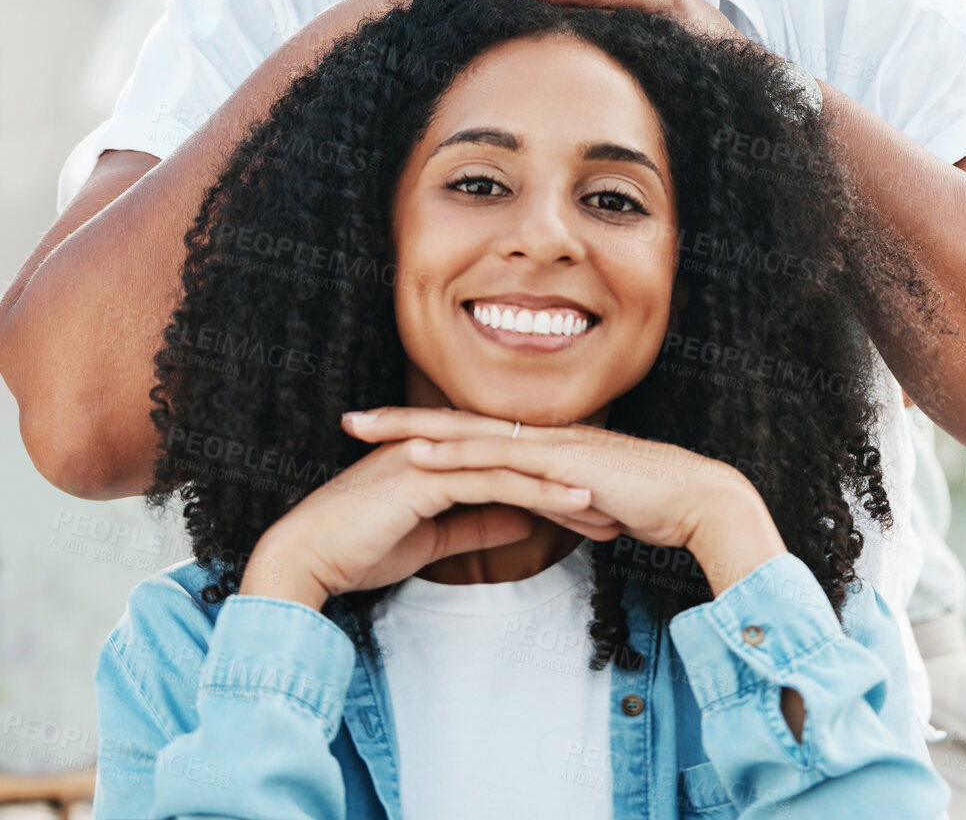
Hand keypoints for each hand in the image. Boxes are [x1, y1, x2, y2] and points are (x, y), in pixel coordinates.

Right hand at [240, 427, 613, 611]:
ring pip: (515, 465)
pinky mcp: (429, 476)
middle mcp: (441, 446)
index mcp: (441, 455)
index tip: (595, 505)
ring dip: (566, 485)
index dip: (552, 482)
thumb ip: (477, 524)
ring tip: (610, 505)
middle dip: (568, 480)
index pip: (509, 463)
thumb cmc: (358, 547)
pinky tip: (573, 504)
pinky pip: (494, 482)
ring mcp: (435, 456)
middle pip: (519, 458)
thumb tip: (521, 523)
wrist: (308, 558)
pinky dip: (537, 492)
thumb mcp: (431, 538)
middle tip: (616, 502)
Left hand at [345, 406, 785, 594]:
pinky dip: (454, 453)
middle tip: (350, 420)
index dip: (426, 431)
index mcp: (541, 445)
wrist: (696, 499)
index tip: (381, 436)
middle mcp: (538, 434)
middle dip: (400, 421)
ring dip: (412, 430)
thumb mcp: (589, 503)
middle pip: (456, 422)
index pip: (472, 434)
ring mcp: (546, 443)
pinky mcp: (556, 460)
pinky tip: (420, 456)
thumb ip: (560, 500)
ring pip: (467, 431)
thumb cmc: (651, 503)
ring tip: (366, 431)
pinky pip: (496, 456)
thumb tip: (540, 509)